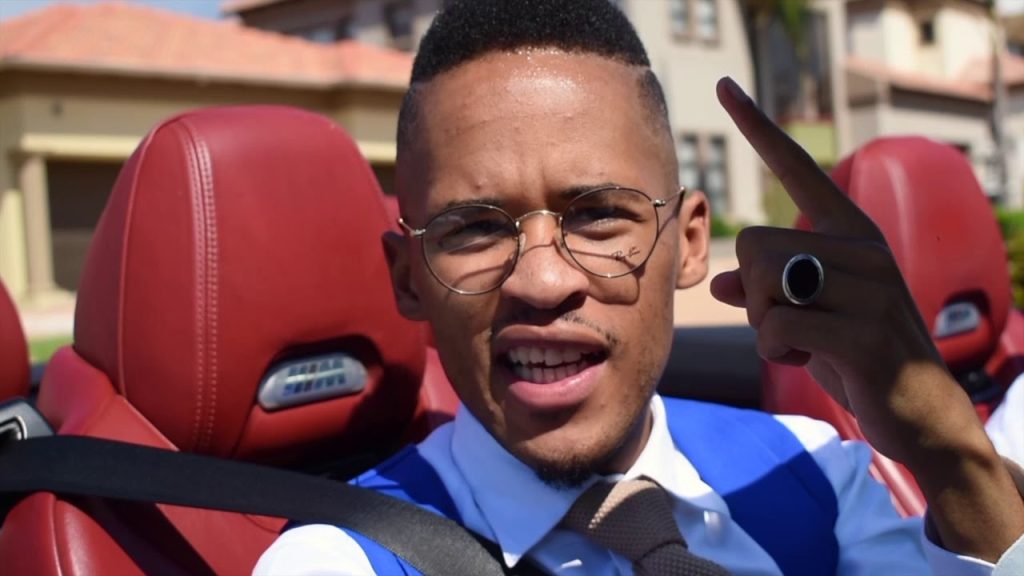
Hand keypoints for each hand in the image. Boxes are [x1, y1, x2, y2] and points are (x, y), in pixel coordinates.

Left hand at [711, 76, 1023, 560]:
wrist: (919, 413)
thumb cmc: (854, 356)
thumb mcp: (803, 317)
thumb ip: (762, 292)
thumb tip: (715, 284)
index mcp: (851, 233)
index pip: (798, 168)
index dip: (759, 127)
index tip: (725, 85)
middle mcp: (862, 247)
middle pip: (752, 246)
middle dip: (753, 295)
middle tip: (793, 324)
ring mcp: (870, 286)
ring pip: (761, 283)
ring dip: (766, 325)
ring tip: (808, 342)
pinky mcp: (865, 330)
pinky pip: (777, 326)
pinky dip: (777, 350)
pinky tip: (813, 360)